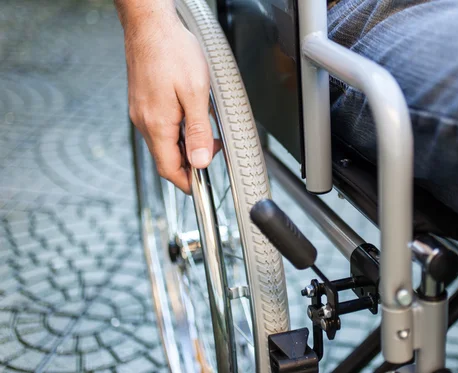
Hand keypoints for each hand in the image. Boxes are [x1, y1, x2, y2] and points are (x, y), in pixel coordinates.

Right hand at [125, 15, 213, 192]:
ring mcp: (141, 111)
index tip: (202, 187)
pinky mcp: (142, 102)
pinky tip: (191, 116)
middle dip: (191, 161)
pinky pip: (160, 127)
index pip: (169, 169)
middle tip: (213, 148)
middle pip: (166, 158)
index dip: (187, 182)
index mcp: (156, 125)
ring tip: (206, 130)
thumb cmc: (172, 52)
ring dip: (185, 144)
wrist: (150, 25)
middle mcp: (144, 121)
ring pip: (163, 142)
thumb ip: (198, 131)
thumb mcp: (195, 94)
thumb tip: (201, 162)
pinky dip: (177, 130)